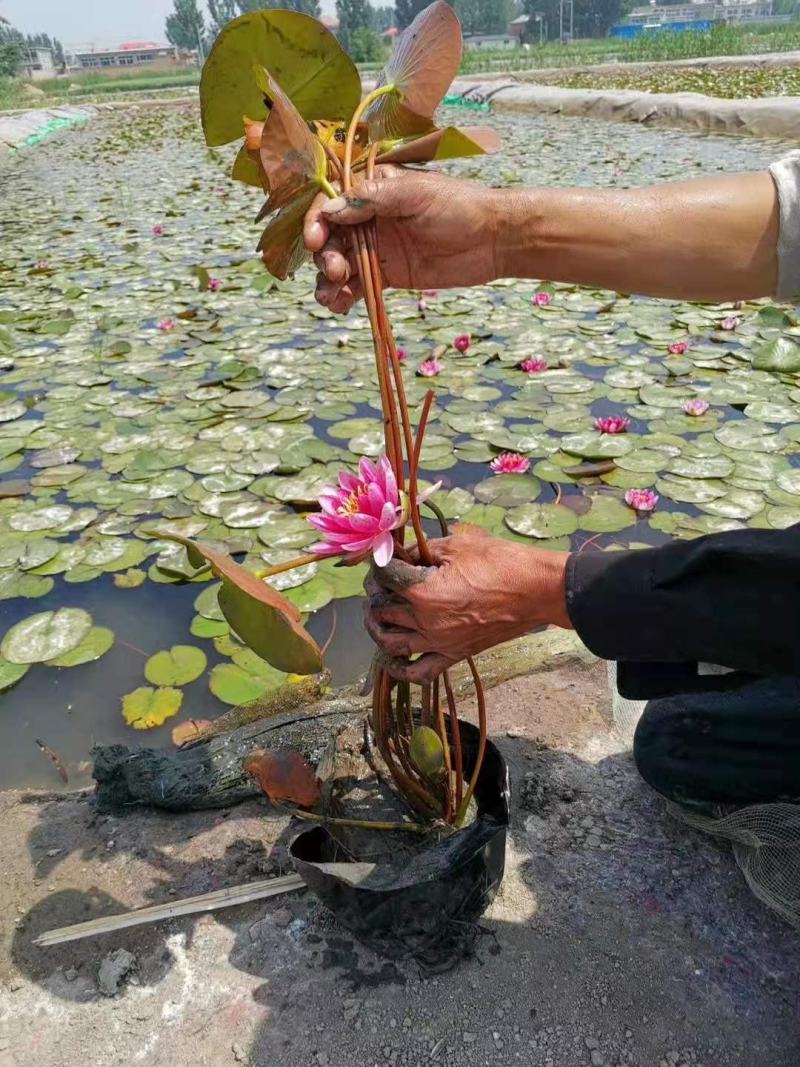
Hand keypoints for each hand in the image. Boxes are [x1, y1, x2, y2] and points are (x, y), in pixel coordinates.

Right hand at [303, 169, 502, 313]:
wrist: (492, 239)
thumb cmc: (459, 205)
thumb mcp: (415, 194)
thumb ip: (373, 199)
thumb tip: (331, 210)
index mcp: (373, 191)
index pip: (333, 203)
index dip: (318, 222)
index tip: (317, 241)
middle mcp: (369, 219)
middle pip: (331, 238)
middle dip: (325, 256)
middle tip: (336, 272)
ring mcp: (376, 248)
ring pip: (338, 264)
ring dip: (328, 281)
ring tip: (331, 297)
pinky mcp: (387, 275)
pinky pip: (356, 286)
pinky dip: (343, 297)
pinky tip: (339, 306)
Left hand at [363, 527, 571, 682]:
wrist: (536, 591)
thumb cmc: (501, 563)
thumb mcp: (458, 544)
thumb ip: (423, 549)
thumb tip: (402, 553)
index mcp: (423, 592)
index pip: (384, 577)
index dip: (379, 564)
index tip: (383, 557)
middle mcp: (425, 621)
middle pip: (382, 609)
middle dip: (375, 593)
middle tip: (380, 582)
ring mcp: (438, 642)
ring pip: (390, 642)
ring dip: (377, 627)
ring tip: (377, 614)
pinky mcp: (453, 654)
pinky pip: (418, 672)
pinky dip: (399, 669)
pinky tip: (391, 659)